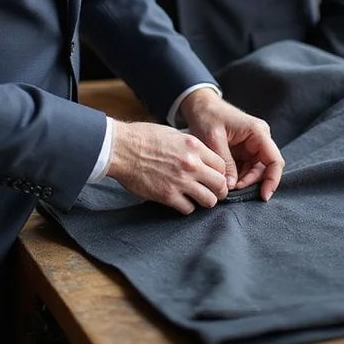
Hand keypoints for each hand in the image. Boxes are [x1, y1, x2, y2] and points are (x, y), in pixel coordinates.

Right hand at [106, 120, 228, 214]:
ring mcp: (180, 181)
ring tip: (197, 197)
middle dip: (219, 189)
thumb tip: (200, 157)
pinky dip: (186, 207)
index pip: (221, 165)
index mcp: (194, 147)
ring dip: (205, 200)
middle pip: (220, 184)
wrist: (121, 148)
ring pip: (209, 200)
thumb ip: (190, 147)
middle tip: (212, 191)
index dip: (220, 173)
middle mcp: (191, 164)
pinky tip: (180, 200)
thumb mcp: (173, 134)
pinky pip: (188, 209)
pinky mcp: (168, 196)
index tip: (214, 176)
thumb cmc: (143, 137)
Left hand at [179, 89, 284, 200]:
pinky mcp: (244, 150)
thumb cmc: (207, 116)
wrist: (199, 105)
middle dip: (252, 182)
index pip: (275, 160)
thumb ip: (225, 163)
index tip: (263, 196)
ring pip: (256, 170)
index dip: (272, 180)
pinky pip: (246, 168)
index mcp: (258, 132)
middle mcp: (260, 138)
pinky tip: (227, 180)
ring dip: (244, 181)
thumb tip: (232, 186)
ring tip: (227, 185)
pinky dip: (238, 176)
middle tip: (233, 190)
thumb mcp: (214, 139)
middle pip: (266, 168)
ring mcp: (253, 144)